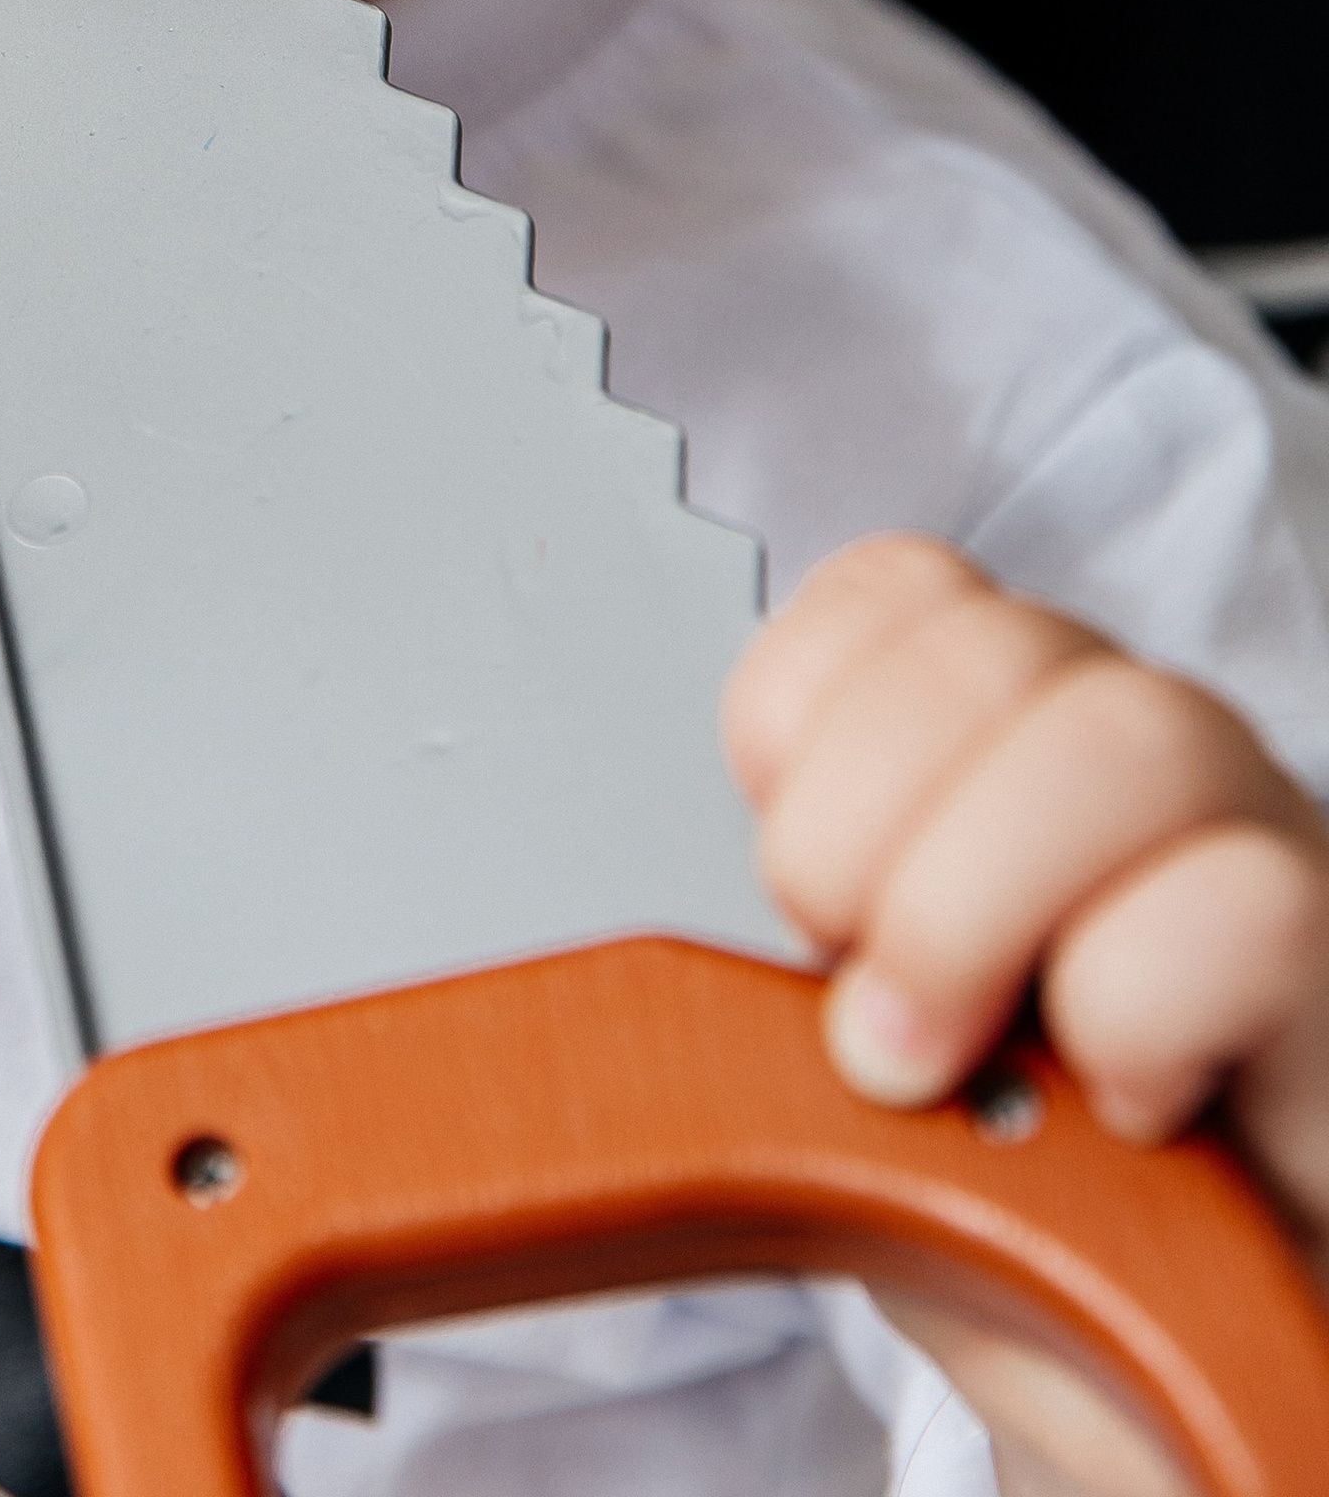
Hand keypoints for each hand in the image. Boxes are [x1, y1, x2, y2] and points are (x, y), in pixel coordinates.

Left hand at [726, 533, 1328, 1496]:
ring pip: (1128, 734)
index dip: (803, 714)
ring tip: (945, 1057)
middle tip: (854, 1013)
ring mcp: (1249, 840)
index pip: (901, 590)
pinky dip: (1136, 1010)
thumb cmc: (1003, 1198)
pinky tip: (1115, 1103)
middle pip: (989, 648)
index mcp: (1004, 734)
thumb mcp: (851, 1051)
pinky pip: (1245, 905)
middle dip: (863, 832)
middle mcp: (1135, 754)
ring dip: (981, 906)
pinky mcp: (1327, 971)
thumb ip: (780, 954)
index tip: (783, 886)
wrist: (1161, 1358)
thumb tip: (684, 930)